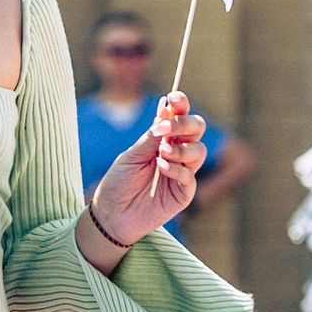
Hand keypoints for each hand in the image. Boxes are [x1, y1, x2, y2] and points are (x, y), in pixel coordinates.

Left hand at [88, 91, 206, 246]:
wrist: (112, 214)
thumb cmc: (119, 182)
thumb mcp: (131, 155)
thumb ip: (150, 137)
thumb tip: (164, 110)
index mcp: (164, 138)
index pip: (180, 115)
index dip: (181, 104)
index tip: (174, 97)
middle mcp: (177, 151)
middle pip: (197, 129)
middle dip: (185, 123)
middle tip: (165, 127)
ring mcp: (183, 172)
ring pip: (199, 151)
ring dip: (181, 148)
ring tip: (160, 152)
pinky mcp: (184, 192)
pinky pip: (189, 176)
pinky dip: (176, 169)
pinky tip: (161, 167)